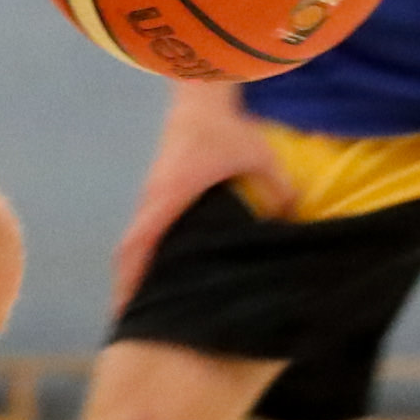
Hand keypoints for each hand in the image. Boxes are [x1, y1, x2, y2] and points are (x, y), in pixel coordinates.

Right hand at [116, 84, 293, 302]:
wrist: (201, 99)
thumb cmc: (226, 130)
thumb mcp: (260, 157)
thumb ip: (278, 189)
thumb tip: (292, 221)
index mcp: (170, 196)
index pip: (140, 242)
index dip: (131, 275)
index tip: (128, 306)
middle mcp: (153, 200)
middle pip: (129, 251)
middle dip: (127, 284)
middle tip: (130, 320)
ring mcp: (152, 197)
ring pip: (135, 241)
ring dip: (134, 269)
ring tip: (141, 305)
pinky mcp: (158, 193)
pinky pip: (145, 230)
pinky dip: (143, 253)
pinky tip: (157, 272)